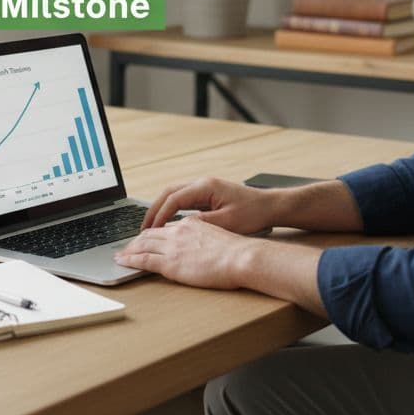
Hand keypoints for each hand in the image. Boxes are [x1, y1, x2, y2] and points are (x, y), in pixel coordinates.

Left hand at [115, 217, 257, 288]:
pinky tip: (121, 261)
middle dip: (135, 240)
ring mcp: (173, 247)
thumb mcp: (219, 237)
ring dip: (128, 250)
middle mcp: (179, 232)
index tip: (145, 238)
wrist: (242, 257)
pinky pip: (143, 260)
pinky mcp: (170, 263)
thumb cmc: (238, 252)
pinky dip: (130, 260)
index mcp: (191, 225)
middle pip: (149, 234)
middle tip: (125, 246)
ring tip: (119, 255)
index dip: (152, 233)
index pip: (165, 228)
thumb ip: (204, 238)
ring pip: (142, 245)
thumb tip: (199, 245)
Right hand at [140, 177, 278, 233]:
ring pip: (174, 195)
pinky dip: (171, 211)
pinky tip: (167, 225)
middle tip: (143, 229)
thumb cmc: (252, 213)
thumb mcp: (226, 222)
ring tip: (150, 228)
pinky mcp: (207, 195)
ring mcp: (204, 188)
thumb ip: (201, 224)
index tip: (151, 231)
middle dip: (154, 210)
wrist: (270, 206)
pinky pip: (183, 200)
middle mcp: (202, 183)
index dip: (160, 215)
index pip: (173, 199)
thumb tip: (177, 229)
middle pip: (168, 193)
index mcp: (205, 187)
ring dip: (161, 210)